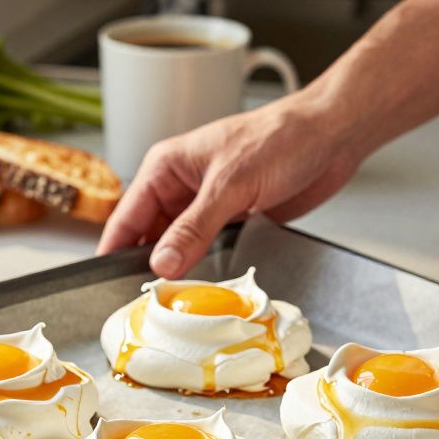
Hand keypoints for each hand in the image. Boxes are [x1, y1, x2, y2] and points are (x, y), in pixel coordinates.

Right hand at [96, 93, 363, 277]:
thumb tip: (162, 263)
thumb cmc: (281, 138)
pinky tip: (207, 288)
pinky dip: (207, 268)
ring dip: (180, 270)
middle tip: (144, 302)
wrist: (332, 135)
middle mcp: (182, 187)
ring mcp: (208, 206)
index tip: (105, 285)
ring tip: (174, 302)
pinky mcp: (234, 220)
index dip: (114, 251)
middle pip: (150, 237)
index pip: (127, 216)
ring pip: (180, 247)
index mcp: (167, 168)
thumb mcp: (230, 185)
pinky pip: (210, 250)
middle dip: (148, 267)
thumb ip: (194, 227)